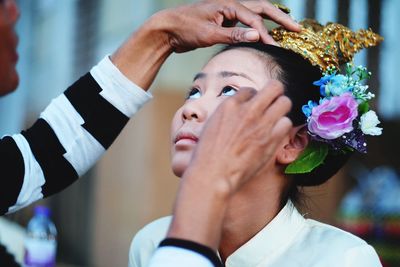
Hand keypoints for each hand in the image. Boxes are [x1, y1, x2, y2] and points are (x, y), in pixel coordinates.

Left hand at [111, 0, 299, 88]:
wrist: (168, 29)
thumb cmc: (186, 28)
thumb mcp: (209, 33)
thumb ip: (233, 34)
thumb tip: (257, 34)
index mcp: (229, 5)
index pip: (254, 19)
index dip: (265, 34)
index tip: (274, 47)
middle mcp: (231, 6)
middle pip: (262, 9)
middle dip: (281, 19)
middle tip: (297, 29)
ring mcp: (227, 14)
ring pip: (255, 15)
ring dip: (270, 22)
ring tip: (286, 30)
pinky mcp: (223, 23)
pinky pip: (245, 24)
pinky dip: (256, 29)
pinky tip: (261, 37)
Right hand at [167, 81, 291, 248]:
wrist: (213, 174)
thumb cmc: (207, 154)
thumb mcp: (212, 125)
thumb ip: (228, 115)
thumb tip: (239, 112)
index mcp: (229, 104)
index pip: (250, 90)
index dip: (252, 98)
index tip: (252, 108)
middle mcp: (247, 110)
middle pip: (274, 87)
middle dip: (274, 94)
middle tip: (272, 104)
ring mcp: (261, 124)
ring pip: (285, 102)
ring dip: (280, 110)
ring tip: (274, 120)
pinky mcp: (271, 139)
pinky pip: (287, 123)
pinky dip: (282, 127)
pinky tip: (275, 134)